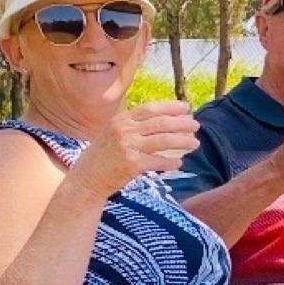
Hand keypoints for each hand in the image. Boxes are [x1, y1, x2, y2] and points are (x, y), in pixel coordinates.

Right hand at [70, 99, 201, 199]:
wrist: (87, 178)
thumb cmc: (103, 155)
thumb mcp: (113, 132)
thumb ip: (133, 124)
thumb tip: (162, 117)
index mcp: (121, 119)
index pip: (150, 109)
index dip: (170, 107)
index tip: (186, 107)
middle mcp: (125, 130)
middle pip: (160, 123)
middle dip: (181, 123)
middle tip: (196, 125)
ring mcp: (128, 147)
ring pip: (163, 141)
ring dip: (183, 141)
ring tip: (195, 143)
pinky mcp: (132, 165)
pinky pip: (158, 162)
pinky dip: (170, 162)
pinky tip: (179, 163)